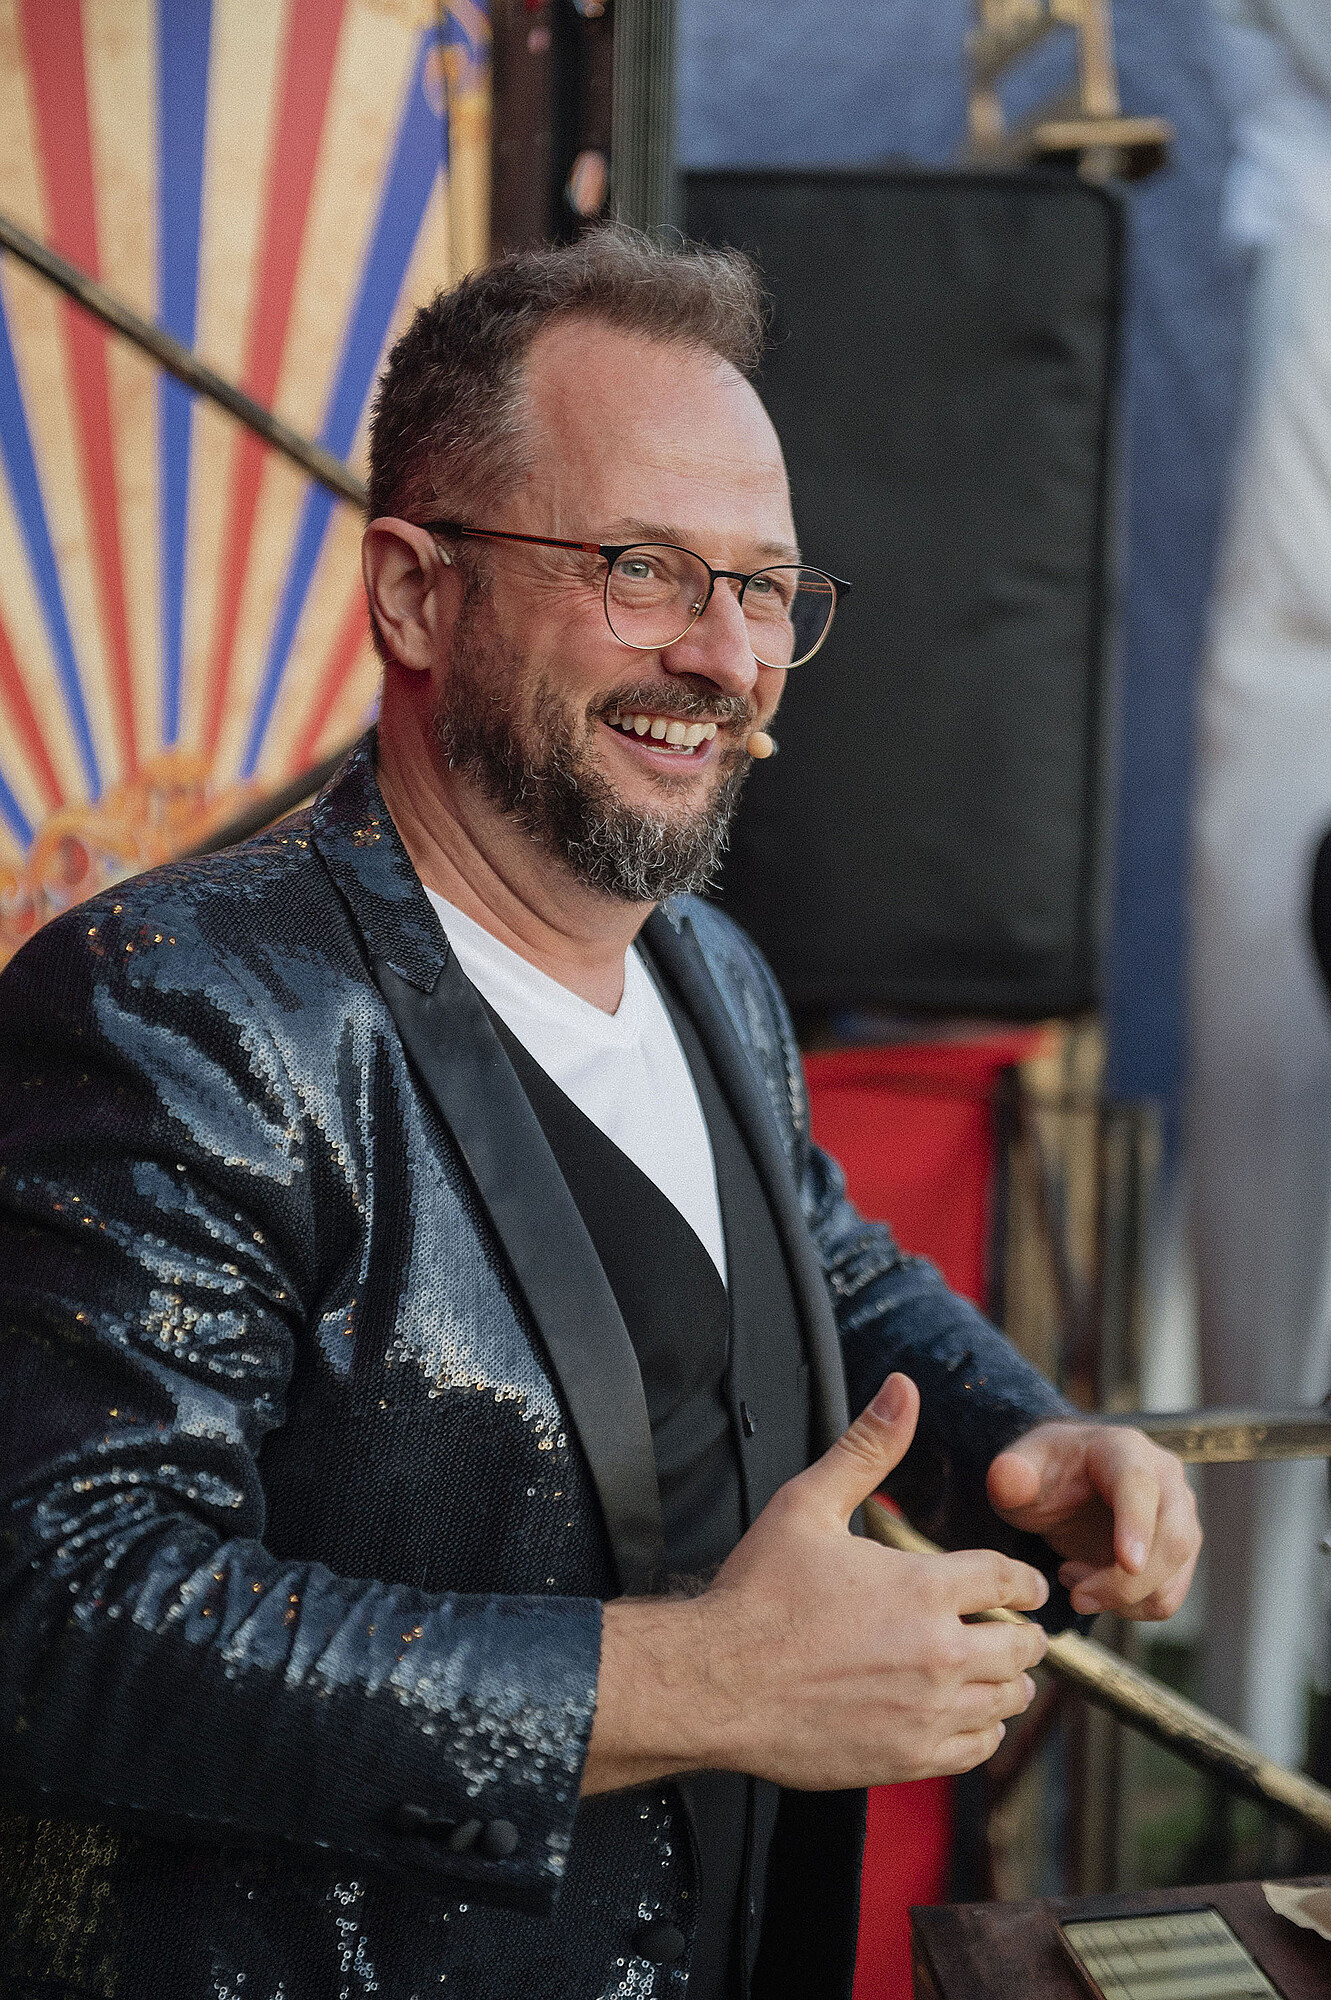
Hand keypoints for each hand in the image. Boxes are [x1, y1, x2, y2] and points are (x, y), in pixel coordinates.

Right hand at [584, 1374, 1048, 1795]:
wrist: (714, 1682)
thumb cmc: (756, 1595)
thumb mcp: (807, 1504)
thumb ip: (866, 1447)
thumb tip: (901, 1391)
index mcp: (925, 1587)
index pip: (1009, 1580)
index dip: (1021, 1581)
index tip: (1022, 1587)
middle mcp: (938, 1652)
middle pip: (1023, 1644)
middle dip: (1022, 1632)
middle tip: (1013, 1629)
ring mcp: (928, 1711)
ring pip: (1009, 1699)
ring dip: (1007, 1681)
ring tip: (993, 1671)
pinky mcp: (910, 1757)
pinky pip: (979, 1748)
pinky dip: (982, 1729)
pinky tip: (965, 1714)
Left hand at [986, 1420, 1200, 1620]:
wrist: (1064, 1484)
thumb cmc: (1045, 1473)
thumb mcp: (1018, 1469)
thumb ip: (1010, 1474)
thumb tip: (1007, 1480)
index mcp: (1124, 1449)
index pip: (1140, 1487)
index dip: (1137, 1525)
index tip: (1129, 1563)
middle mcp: (1165, 1480)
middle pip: (1172, 1541)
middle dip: (1124, 1584)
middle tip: (1075, 1595)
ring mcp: (1180, 1517)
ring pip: (1171, 1578)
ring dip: (1121, 1598)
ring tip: (1072, 1575)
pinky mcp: (1180, 1554)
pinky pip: (1166, 1597)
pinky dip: (1129, 1607)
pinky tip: (1093, 1584)